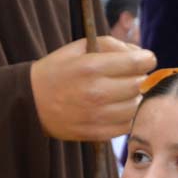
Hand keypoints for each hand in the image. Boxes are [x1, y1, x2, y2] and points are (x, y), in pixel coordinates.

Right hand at [31, 37, 156, 141]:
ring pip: (137, 105)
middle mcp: (97, 92)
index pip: (138, 63)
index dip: (146, 59)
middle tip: (130, 75)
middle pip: (140, 84)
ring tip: (122, 92)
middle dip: (140, 77)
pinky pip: (128, 124)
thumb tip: (139, 52)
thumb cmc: (58, 71)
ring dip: (135, 97)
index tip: (144, 59)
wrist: (30, 103)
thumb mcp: (78, 48)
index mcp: (92, 67)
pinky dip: (128, 115)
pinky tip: (117, 107)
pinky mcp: (99, 132)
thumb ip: (111, 44)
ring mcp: (98, 115)